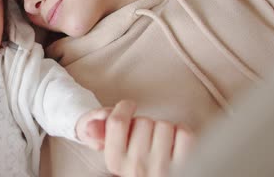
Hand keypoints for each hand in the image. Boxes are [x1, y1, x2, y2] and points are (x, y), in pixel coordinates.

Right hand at [76, 100, 194, 176]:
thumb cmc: (135, 165)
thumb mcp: (115, 151)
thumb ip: (101, 133)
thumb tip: (89, 125)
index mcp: (115, 160)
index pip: (117, 122)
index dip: (124, 107)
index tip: (128, 106)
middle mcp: (137, 166)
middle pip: (142, 121)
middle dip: (144, 123)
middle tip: (144, 136)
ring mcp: (161, 167)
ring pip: (164, 125)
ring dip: (162, 128)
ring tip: (159, 141)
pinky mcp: (184, 165)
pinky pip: (184, 133)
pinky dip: (181, 131)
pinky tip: (175, 141)